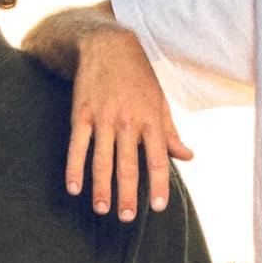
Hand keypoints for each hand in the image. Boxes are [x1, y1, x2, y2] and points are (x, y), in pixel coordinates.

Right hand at [64, 24, 191, 220]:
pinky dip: (74, 168)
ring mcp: (102, 118)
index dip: (158, 184)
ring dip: (101, 187)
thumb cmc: (138, 76)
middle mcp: (127, 121)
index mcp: (150, 119)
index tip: (157, 207)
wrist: (108, 45)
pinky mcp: (81, 114)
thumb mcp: (159, 101)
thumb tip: (187, 156)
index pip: (156, 159)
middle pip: (127, 165)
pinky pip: (77, 146)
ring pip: (102, 160)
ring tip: (102, 209)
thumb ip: (171, 133)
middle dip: (126, 193)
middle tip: (126, 217)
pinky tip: (73, 187)